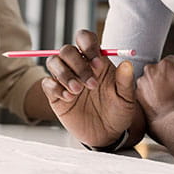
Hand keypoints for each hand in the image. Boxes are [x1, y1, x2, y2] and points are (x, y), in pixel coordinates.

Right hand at [41, 29, 138, 147]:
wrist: (107, 135)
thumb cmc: (118, 113)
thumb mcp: (126, 99)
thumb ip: (125, 81)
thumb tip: (126, 63)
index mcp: (95, 61)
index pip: (85, 39)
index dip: (88, 46)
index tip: (98, 64)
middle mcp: (78, 66)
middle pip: (67, 50)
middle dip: (77, 64)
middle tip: (90, 84)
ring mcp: (65, 80)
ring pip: (53, 62)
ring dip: (64, 74)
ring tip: (77, 91)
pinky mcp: (55, 94)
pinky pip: (46, 83)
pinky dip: (55, 88)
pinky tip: (68, 98)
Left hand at [136, 55, 173, 121]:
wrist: (171, 124)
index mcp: (166, 64)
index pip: (173, 61)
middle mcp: (150, 70)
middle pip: (160, 69)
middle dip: (167, 77)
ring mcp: (141, 82)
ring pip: (151, 79)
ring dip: (157, 85)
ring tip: (166, 98)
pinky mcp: (136, 93)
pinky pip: (144, 89)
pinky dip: (149, 94)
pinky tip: (158, 102)